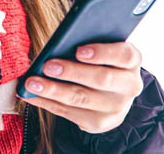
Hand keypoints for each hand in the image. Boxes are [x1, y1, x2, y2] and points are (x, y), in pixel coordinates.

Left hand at [18, 42, 143, 133]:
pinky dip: (47, 102)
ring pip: (82, 99)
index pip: (124, 55)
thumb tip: (60, 40)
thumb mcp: (101, 45)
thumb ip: (87, 40)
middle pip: (102, 79)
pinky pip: (69, 113)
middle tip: (48, 66)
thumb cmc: (99, 59)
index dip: (102, 53)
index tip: (78, 50)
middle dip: (72, 72)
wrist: (110, 91)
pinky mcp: (100, 123)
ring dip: (53, 90)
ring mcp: (116, 108)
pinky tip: (31, 95)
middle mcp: (130, 86)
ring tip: (32, 83)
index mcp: (132, 61)